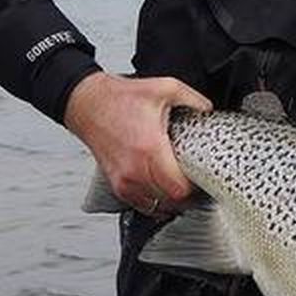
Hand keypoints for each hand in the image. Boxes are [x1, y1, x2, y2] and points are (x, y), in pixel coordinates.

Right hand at [64, 72, 211, 215]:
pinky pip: (141, 205)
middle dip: (188, 197)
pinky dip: (155, 203)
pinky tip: (164, 192)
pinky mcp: (117, 184)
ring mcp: (124, 179)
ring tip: (181, 188)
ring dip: (172, 202)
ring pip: (157, 207)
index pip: (179, 188)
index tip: (203, 179)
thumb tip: (209, 109)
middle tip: (197, 184)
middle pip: (171, 202)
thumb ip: (193, 99)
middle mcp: (135, 169)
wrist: (87, 103)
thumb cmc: (120, 98)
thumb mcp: (164, 88)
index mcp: (150, 148)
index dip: (196, 189)